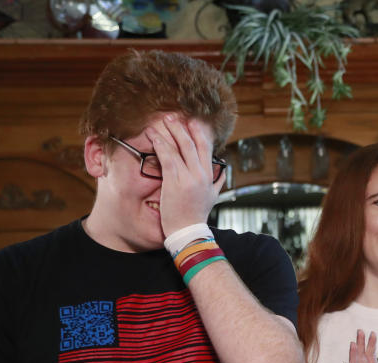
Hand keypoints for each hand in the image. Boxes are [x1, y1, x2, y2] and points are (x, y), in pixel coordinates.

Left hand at [146, 116, 223, 236]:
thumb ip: (218, 182)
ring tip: (162, 121)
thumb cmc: (196, 215)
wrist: (188, 231)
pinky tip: (155, 137)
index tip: (191, 121)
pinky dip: (161, 145)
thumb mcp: (213, 198)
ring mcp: (189, 177)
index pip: (206, 148)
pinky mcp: (175, 182)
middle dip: (183, 128)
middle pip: (193, 144)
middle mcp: (201, 174)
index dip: (199, 133)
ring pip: (180, 148)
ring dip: (170, 132)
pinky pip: (168, 158)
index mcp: (209, 176)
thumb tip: (223, 171)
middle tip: (173, 116)